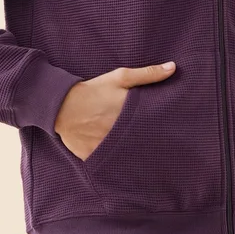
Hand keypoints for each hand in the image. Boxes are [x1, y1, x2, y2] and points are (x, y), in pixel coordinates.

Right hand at [54, 61, 175, 160]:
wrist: (61, 104)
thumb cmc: (93, 89)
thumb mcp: (120, 77)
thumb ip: (148, 74)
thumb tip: (173, 67)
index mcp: (129, 113)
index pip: (153, 126)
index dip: (162, 129)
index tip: (170, 131)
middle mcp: (119, 132)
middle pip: (141, 142)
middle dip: (148, 143)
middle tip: (156, 144)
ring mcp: (106, 146)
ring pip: (126, 155)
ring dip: (132, 154)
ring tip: (141, 156)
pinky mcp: (93, 156)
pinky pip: (108, 163)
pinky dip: (114, 163)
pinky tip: (122, 165)